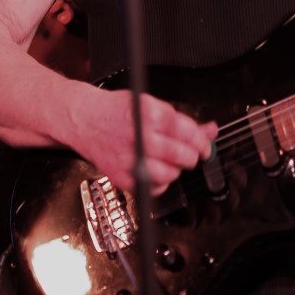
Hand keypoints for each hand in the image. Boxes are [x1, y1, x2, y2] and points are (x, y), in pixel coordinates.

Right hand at [76, 88, 217, 194]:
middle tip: (191, 153)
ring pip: (170, 175)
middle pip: (182, 156)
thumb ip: (181, 120)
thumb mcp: (151, 105)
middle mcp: (140, 138)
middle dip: (192, 156)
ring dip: (175, 170)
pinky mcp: (122, 177)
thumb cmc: (117, 111)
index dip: (202, 141)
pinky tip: (154, 170)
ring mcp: (130, 160)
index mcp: (150, 115)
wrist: (85, 120)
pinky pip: (152, 189)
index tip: (205, 145)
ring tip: (170, 160)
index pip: (188, 133)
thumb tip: (209, 130)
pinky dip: (159, 183)